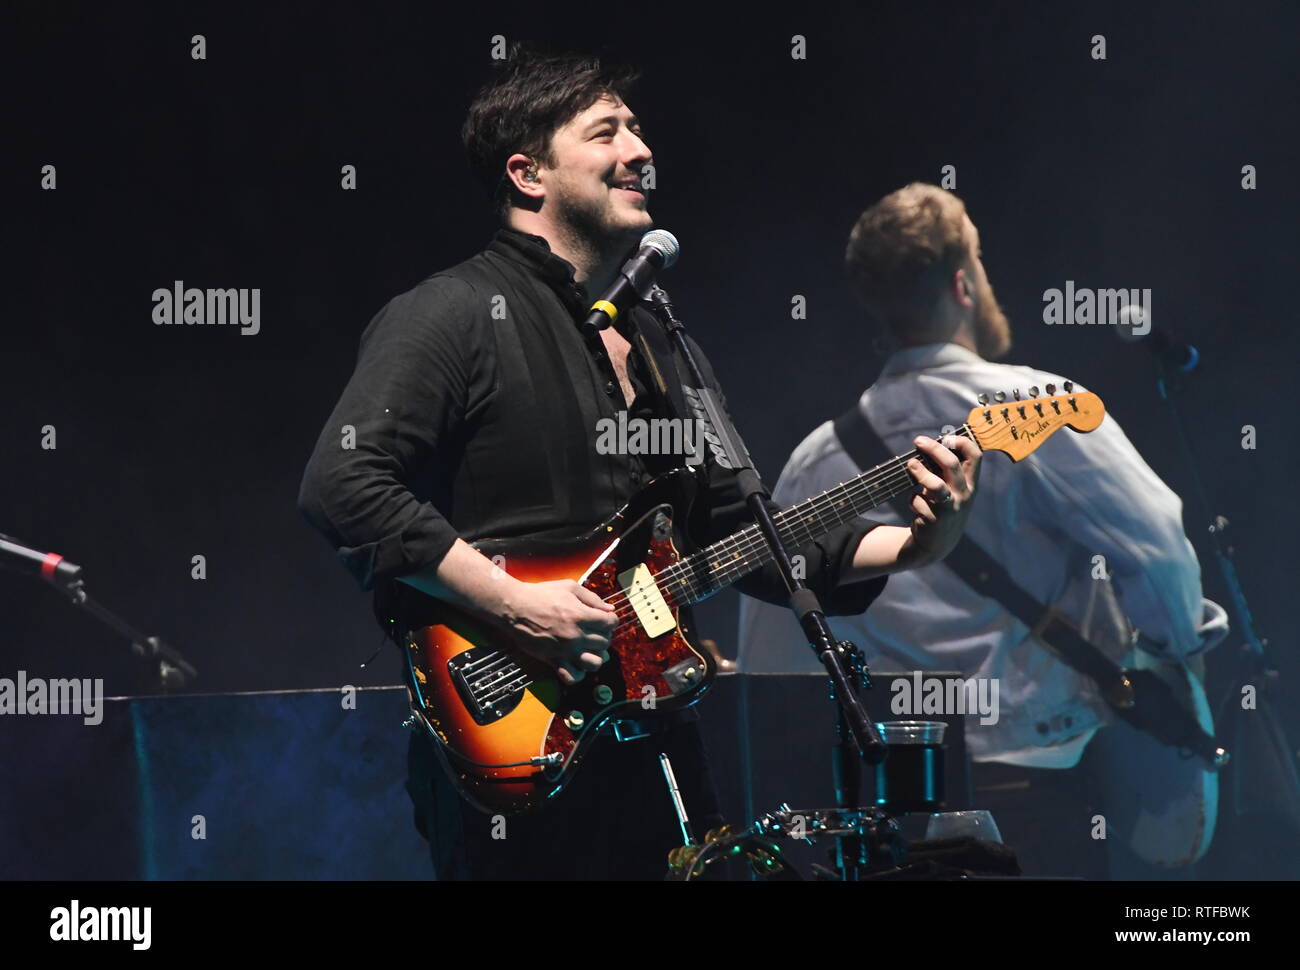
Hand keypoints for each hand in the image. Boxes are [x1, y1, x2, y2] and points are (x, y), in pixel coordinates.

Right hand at [500, 579, 617, 685]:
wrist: (514, 607)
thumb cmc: (540, 594)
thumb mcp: (569, 587)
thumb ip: (592, 598)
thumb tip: (609, 609)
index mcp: (581, 615)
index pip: (611, 623)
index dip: (611, 620)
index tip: (604, 619)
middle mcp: (576, 635)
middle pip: (605, 643)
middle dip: (603, 636)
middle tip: (594, 631)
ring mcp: (565, 650)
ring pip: (595, 664)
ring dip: (595, 657)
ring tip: (588, 649)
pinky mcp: (553, 660)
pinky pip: (572, 677)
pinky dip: (578, 674)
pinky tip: (575, 663)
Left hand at [902, 434, 981, 564]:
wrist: (938, 542)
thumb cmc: (942, 506)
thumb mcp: (950, 489)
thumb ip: (944, 471)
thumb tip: (927, 445)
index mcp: (970, 483)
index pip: (975, 457)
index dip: (962, 442)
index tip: (946, 437)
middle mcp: (963, 495)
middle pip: (952, 465)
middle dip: (934, 449)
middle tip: (918, 441)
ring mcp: (949, 508)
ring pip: (935, 486)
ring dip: (920, 473)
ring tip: (910, 465)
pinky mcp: (934, 520)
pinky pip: (919, 502)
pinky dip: (913, 499)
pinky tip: (915, 503)